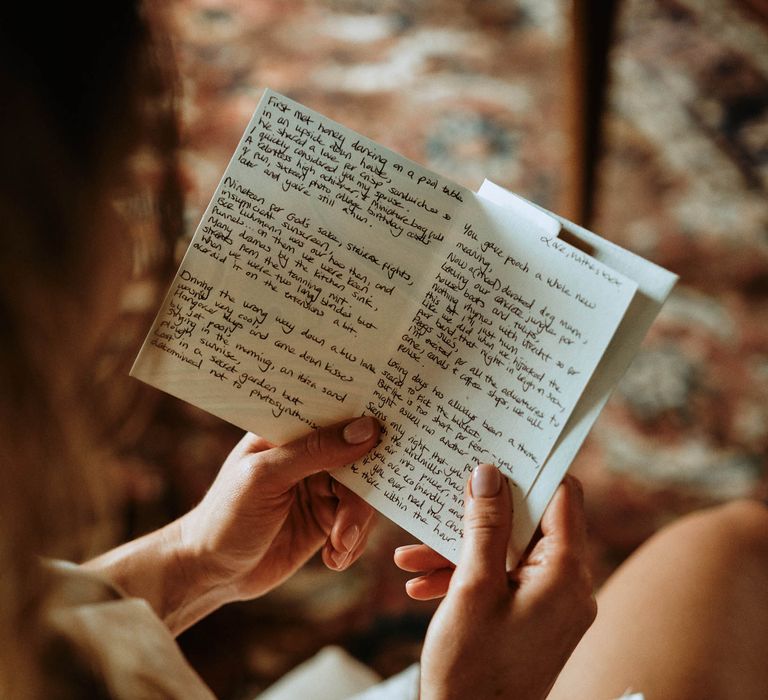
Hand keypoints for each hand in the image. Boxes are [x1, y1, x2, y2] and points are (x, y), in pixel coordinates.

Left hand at [179, 417, 379, 600]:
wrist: (210, 575)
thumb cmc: (225, 517)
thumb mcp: (266, 477)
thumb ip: (315, 452)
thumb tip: (366, 429)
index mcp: (288, 432)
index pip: (335, 415)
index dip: (363, 422)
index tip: (391, 435)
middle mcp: (307, 456)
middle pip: (358, 461)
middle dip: (360, 496)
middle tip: (346, 528)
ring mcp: (318, 489)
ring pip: (362, 496)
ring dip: (356, 526)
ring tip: (338, 548)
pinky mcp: (325, 521)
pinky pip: (356, 526)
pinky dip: (352, 543)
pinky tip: (333, 559)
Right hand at [395, 467, 595, 699]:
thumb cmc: (473, 669)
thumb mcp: (472, 587)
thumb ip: (483, 525)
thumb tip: (489, 473)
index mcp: (565, 574)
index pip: (563, 497)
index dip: (532, 470)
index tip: (498, 451)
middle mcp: (567, 587)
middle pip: (529, 524)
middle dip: (480, 513)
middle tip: (448, 492)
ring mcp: (550, 605)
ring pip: (506, 554)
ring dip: (460, 550)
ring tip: (411, 555)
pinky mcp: (531, 619)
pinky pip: (501, 582)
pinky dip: (466, 577)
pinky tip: (421, 583)